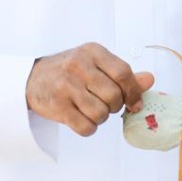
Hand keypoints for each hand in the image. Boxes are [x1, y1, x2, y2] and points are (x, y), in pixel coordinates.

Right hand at [26, 42, 154, 137]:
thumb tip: (150, 80)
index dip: (133, 92)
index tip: (135, 103)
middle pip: (113, 95)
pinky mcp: (56, 106)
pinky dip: (89, 128)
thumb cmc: (70, 71)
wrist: (32, 79)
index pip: (123, 72)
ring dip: (101, 118)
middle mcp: (78, 65)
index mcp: (92, 52)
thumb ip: (123, 74)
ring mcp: (65, 86)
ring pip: (100, 113)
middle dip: (115, 106)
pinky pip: (85, 127)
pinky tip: (82, 119)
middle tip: (107, 105)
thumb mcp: (96, 64)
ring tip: (92, 110)